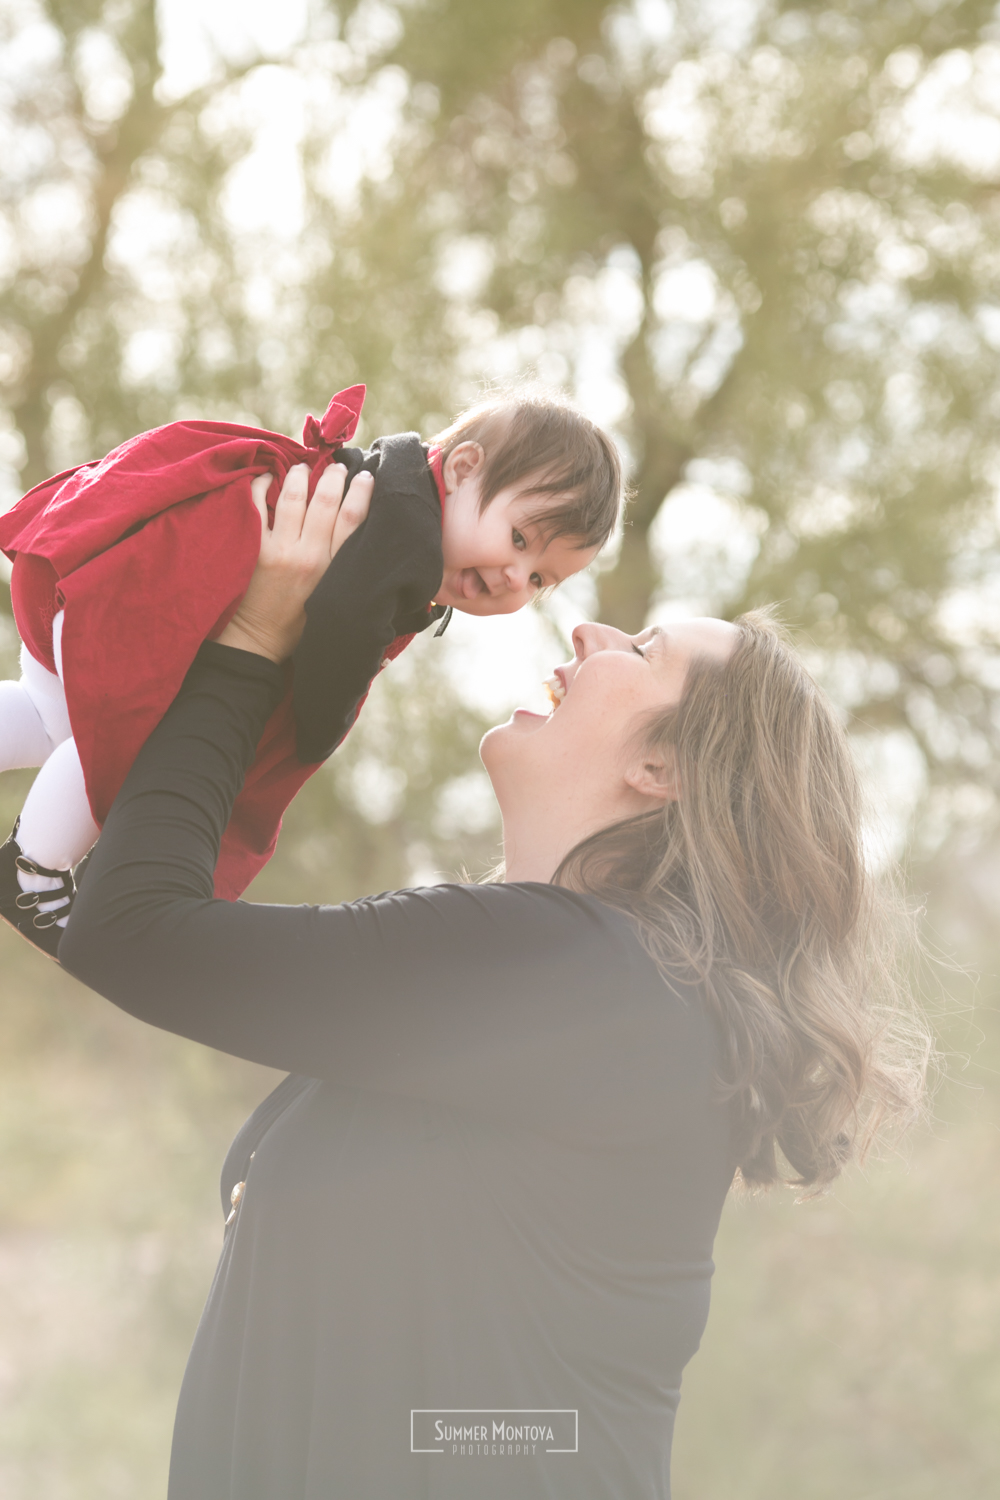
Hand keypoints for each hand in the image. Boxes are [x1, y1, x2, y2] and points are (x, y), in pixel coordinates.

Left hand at [218, 461, 373, 662]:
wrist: (259, 641)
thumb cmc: (300, 622)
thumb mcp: (333, 595)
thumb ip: (344, 566)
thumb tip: (358, 533)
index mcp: (334, 568)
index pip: (353, 519)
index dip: (361, 491)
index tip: (364, 475)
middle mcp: (310, 556)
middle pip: (326, 501)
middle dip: (332, 476)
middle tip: (334, 466)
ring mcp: (280, 550)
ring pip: (294, 497)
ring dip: (299, 475)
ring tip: (301, 466)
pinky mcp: (255, 550)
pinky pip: (256, 506)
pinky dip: (261, 486)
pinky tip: (266, 477)